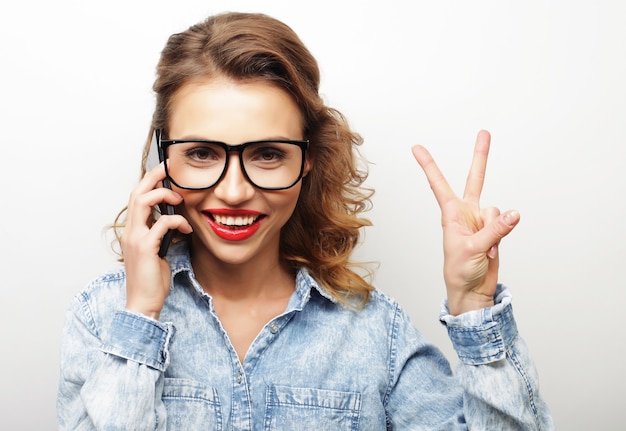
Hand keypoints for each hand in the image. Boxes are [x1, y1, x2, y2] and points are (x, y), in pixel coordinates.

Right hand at [120, 162, 192, 318]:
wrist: (143, 303)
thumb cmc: (152, 280)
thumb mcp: (157, 251)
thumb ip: (161, 235)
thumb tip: (174, 221)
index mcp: (132, 231)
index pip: (136, 198)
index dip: (149, 182)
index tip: (164, 171)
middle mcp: (130, 231)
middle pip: (136, 193)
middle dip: (153, 177)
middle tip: (170, 169)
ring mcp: (135, 238)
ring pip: (143, 201)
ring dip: (163, 194)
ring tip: (180, 200)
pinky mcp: (146, 247)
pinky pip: (162, 223)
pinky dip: (177, 221)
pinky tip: (187, 229)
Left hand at [412, 130, 519, 314]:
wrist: (471, 289)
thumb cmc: (458, 270)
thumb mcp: (472, 248)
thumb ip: (494, 229)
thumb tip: (513, 213)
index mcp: (450, 213)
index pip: (438, 183)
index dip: (429, 165)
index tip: (417, 147)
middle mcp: (466, 212)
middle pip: (476, 179)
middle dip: (481, 156)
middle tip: (484, 132)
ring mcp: (482, 220)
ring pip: (498, 210)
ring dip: (495, 229)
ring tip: (484, 247)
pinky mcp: (496, 229)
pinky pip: (506, 223)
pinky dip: (502, 236)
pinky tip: (492, 250)